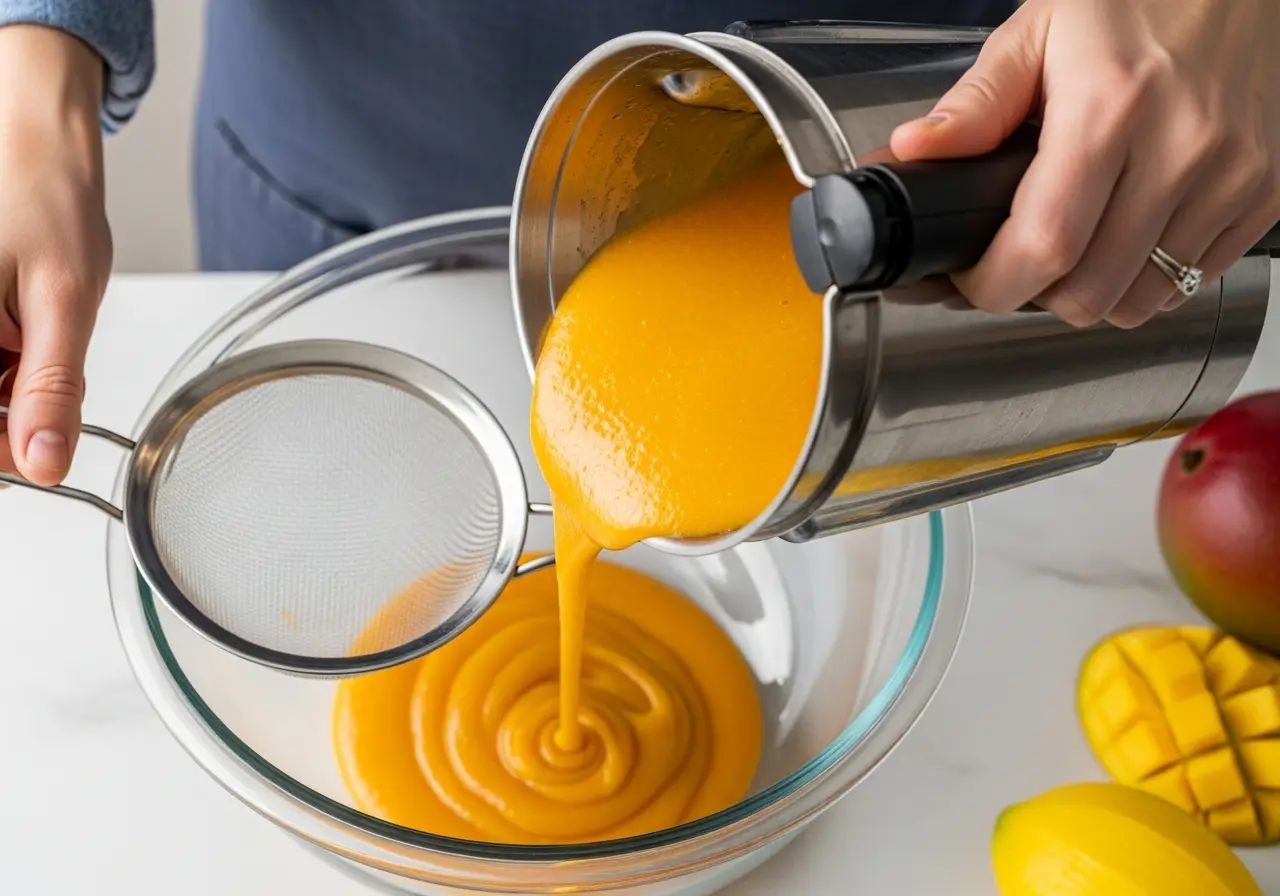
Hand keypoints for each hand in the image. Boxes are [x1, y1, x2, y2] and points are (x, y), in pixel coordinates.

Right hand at [0, 25, 111, 484]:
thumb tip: (45, 462)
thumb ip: (52, 385)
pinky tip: (25, 334)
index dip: (5, 451)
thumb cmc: (45, 195)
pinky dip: (9, 366)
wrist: (37, 137)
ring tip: (35, 334)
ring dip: (12, 390)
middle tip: (46, 383)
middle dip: (9, 420)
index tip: (39, 454)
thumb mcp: (62, 300)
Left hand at [890, 0, 1279, 327]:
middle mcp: (1182, 146)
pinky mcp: (1267, 191)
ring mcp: (1233, 175)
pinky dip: (1148, 278)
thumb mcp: (1040, 28)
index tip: (970, 278)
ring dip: (1091, 294)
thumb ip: (976, 102)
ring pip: (1142, 302)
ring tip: (1069, 252)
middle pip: (1090, 293)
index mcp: (1111, 107)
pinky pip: (1195, 280)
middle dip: (1033, 295)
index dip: (994, 284)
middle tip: (1012, 264)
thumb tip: (916, 150)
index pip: (1045, 246)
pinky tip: (1124, 238)